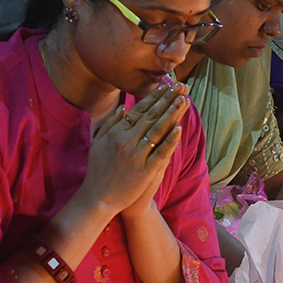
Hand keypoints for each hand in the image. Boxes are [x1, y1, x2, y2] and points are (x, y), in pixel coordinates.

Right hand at [81, 82, 188, 218]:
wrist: (99, 197)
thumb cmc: (98, 170)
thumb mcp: (98, 143)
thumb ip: (110, 124)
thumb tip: (123, 108)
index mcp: (117, 132)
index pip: (139, 109)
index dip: (154, 96)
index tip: (166, 85)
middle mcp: (127, 140)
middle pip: (151, 116)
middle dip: (167, 99)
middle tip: (180, 86)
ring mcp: (137, 155)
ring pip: (157, 130)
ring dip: (172, 113)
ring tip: (184, 100)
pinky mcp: (145, 170)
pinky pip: (161, 152)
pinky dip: (170, 140)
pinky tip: (179, 128)